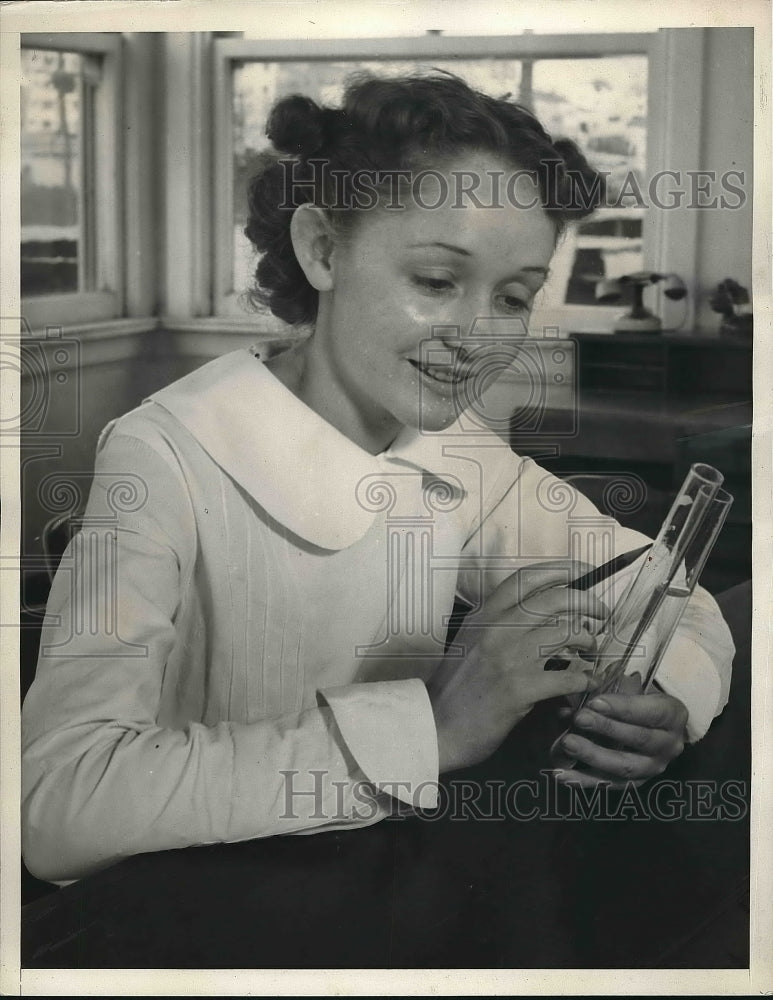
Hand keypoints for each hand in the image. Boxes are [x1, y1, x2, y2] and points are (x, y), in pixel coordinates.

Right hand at [428, 562, 607, 773]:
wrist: (438, 727)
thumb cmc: (456, 686)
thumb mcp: (470, 640)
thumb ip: (498, 621)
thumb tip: (540, 610)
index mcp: (484, 614)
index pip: (527, 578)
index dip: (561, 569)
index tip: (584, 571)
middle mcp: (497, 629)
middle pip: (555, 599)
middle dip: (587, 602)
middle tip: (601, 613)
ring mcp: (510, 658)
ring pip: (566, 633)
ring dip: (588, 640)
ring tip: (592, 650)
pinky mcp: (521, 689)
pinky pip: (568, 676)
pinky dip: (583, 678)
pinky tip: (585, 681)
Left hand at [554, 673, 688, 788]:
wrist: (657, 726)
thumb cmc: (640, 700)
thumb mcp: (634, 689)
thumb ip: (609, 691)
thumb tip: (576, 694)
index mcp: (673, 715)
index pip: (650, 712)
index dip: (622, 707)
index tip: (595, 701)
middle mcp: (669, 744)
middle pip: (638, 738)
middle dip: (605, 728)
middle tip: (578, 719)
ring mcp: (654, 767)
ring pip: (624, 766)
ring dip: (593, 755)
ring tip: (567, 743)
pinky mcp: (637, 783)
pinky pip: (610, 784)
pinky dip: (584, 780)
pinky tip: (563, 774)